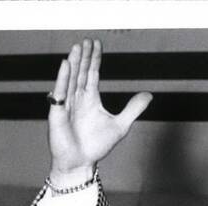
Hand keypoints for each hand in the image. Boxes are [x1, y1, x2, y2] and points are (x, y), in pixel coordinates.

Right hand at [47, 38, 151, 184]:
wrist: (81, 163)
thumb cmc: (96, 147)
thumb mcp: (120, 125)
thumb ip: (133, 109)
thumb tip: (149, 95)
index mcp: (90, 99)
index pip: (92, 73)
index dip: (95, 59)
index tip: (97, 44)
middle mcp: (78, 98)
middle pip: (81, 72)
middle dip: (84, 56)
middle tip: (87, 40)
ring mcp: (67, 104)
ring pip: (71, 78)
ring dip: (74, 62)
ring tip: (77, 46)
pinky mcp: (57, 112)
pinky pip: (60, 92)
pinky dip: (62, 78)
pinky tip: (66, 64)